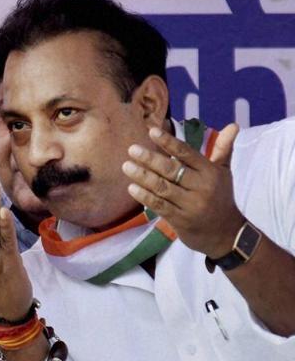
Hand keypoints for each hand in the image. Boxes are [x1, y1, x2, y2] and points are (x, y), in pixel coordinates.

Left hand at [121, 124, 244, 257]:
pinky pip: (159, 205)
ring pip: (163, 187)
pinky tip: (132, 188)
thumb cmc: (221, 198)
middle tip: (132, 149)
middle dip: (150, 159)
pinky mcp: (180, 220)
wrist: (227, 235)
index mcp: (210, 172)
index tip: (152, 131)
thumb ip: (223, 149)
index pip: (187, 153)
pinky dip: (145, 196)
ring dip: (143, 176)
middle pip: (171, 170)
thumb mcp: (224, 173)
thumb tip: (233, 125)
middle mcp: (201, 187)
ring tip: (126, 166)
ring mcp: (190, 205)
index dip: (169, 142)